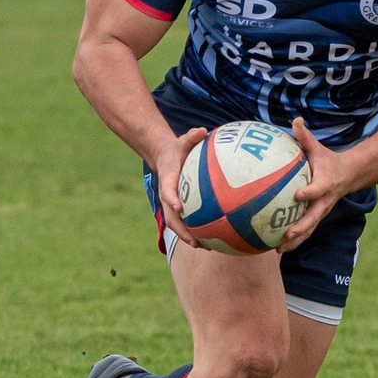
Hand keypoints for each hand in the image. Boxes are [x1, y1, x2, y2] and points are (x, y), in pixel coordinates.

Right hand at [148, 127, 209, 246]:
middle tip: (195, 241)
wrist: (164, 157)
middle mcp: (168, 196)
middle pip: (171, 218)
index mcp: (167, 180)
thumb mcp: (182, 140)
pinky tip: (214, 240)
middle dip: (182, 231)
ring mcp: (172, 205)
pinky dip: (198, 232)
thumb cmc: (177, 149)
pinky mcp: (180, 208)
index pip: (167, 191)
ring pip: (178, 225)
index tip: (178, 206)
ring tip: (206, 247)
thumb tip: (202, 130)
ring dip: (190, 237)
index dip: (171, 199)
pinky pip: (187, 222)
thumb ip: (191, 136)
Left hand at [278, 119, 356, 251]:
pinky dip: (293, 241)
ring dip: (296, 241)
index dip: (309, 192)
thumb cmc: (328, 161)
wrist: (349, 176)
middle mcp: (324, 201)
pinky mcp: (317, 217)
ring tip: (278, 250)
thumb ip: (305, 137)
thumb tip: (295, 120)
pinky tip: (275, 247)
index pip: (317, 189)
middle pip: (313, 218)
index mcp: (325, 184)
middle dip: (301, 228)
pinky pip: (305, 231)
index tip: (297, 195)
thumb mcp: (318, 148)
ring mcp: (321, 212)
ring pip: (309, 229)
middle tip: (286, 235)